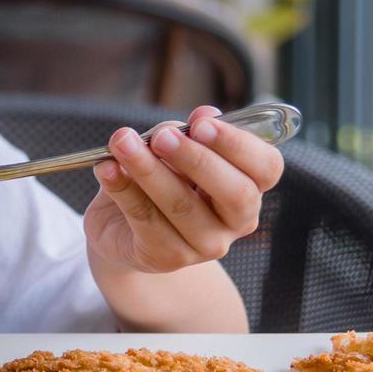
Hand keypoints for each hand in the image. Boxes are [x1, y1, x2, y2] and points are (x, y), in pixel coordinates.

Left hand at [83, 106, 284, 273]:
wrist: (119, 228)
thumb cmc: (156, 181)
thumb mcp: (171, 151)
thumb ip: (187, 134)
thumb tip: (205, 114)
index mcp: (248, 187)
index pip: (266, 167)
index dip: (238, 144)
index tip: (202, 122)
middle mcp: (235, 221)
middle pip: (234, 192)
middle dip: (196, 158)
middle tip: (161, 136)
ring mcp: (204, 245)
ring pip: (181, 205)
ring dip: (148, 169)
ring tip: (122, 142)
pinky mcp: (166, 258)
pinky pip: (144, 219)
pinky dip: (122, 189)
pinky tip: (106, 168)